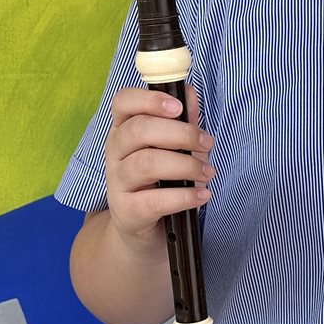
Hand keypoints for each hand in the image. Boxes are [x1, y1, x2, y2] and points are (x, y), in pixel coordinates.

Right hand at [102, 86, 212, 248]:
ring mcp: (117, 182)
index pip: (123, 102)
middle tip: (207, 143)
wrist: (144, 230)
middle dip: (181, 133)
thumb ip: (182, 121)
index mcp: (124, 129)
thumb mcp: (173, 148)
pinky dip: (184, 197)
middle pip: (138, 130)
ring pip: (147, 163)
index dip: (149, 99)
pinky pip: (154, 200)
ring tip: (207, 172)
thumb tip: (190, 93)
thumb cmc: (160, 182)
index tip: (178, 107)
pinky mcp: (126, 211)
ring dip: (186, 165)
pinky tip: (202, 195)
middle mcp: (115, 152)